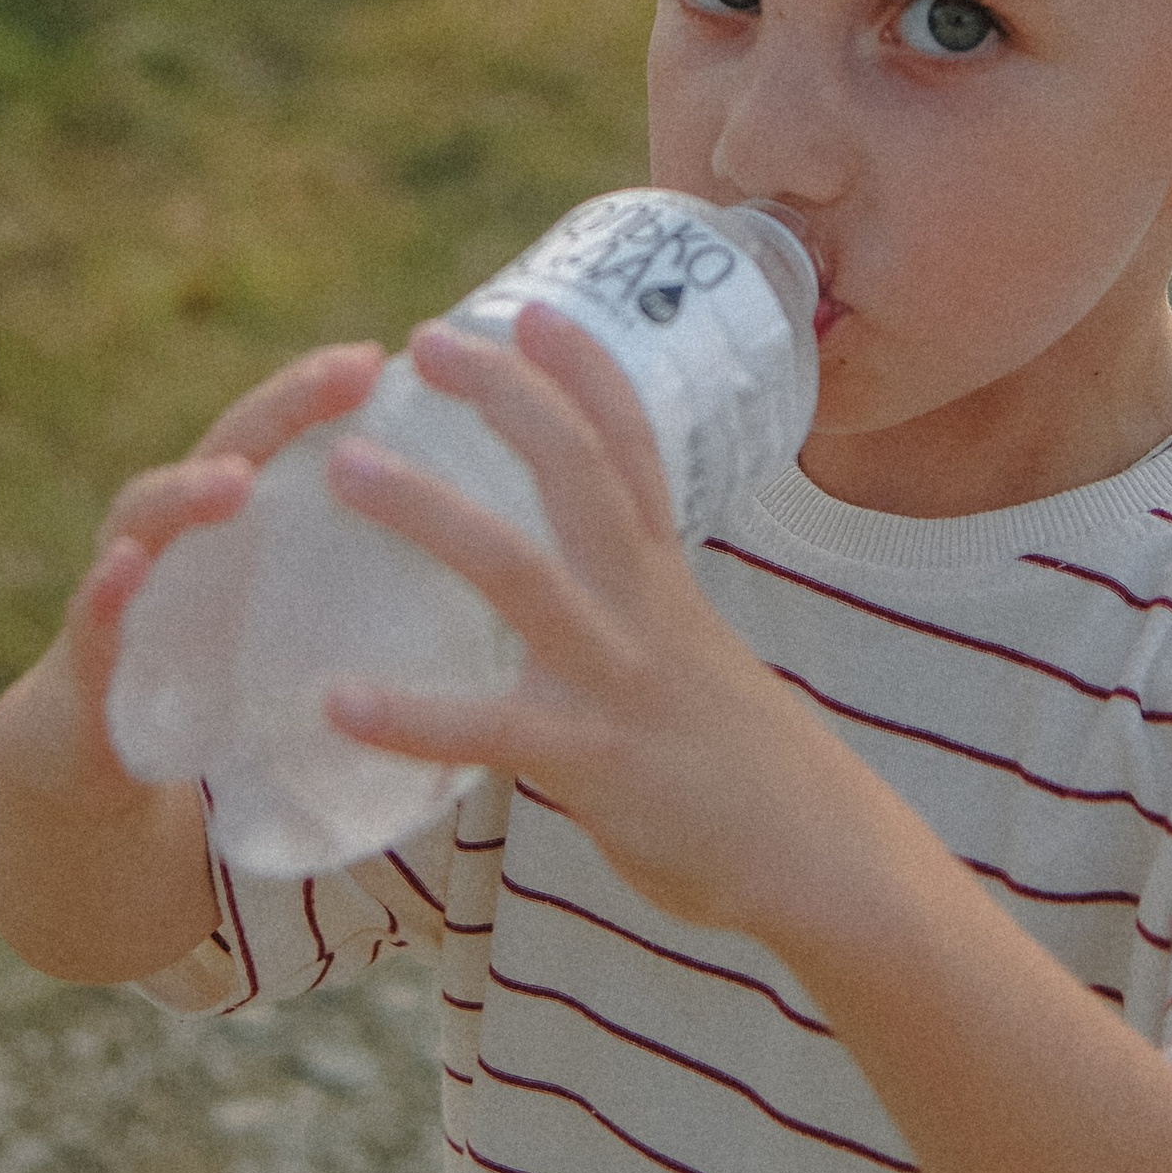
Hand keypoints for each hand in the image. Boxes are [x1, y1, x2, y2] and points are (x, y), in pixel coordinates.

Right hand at [47, 342, 387, 793]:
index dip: (322, 391)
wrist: (93, 746)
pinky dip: (108, 590)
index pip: (278, 431)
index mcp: (228, 512)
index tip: (381, 358)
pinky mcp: (90, 653)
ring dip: (191, 493)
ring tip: (236, 479)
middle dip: (286, 406)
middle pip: (229, 447)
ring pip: (151, 517)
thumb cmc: (208, 663)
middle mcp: (173, 527)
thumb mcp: (280, 609)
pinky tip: (127, 567)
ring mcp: (124, 580)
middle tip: (346, 374)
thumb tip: (452, 551)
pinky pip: (94, 617)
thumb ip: (345, 571)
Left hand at [323, 314, 1171, 1172]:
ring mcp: (625, 681)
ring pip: (521, 573)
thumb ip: (643, 628)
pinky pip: (492, 731)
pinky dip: (414, 715)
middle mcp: (649, 611)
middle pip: (575, 473)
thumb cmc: (755, 773)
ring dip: (432, 516)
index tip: (532, 306)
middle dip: (506, 397)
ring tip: (348, 473)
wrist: (831, 866)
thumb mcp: (704, 668)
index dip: (587, 373)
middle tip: (428, 338)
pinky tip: (340, 702)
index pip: (632, 449)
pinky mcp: (599, 763)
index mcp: (671, 585)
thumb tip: (594, 604)